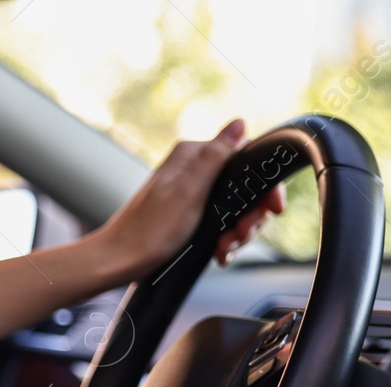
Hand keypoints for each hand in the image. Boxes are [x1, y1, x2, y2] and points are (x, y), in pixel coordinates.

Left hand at [91, 118, 284, 281]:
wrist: (119, 261)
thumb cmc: (149, 230)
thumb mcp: (189, 191)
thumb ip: (216, 156)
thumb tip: (239, 123)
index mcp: (193, 156)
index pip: (246, 157)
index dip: (264, 185)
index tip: (271, 209)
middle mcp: (192, 169)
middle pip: (243, 185)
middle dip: (249, 215)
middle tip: (239, 235)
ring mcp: (190, 192)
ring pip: (234, 207)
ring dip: (237, 231)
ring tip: (225, 248)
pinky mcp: (187, 213)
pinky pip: (218, 221)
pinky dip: (223, 238)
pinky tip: (219, 252)